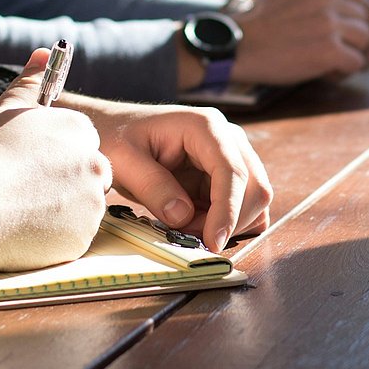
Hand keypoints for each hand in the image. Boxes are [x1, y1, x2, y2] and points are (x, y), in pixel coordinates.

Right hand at [0, 49, 111, 270]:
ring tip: (20, 208)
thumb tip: (44, 52)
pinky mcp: (82, 238)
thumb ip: (30, 82)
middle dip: (64, 182)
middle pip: (88, 174)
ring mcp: (91, 203)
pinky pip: (73, 236)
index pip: (81, 142)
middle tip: (25, 189)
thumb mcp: (5, 110)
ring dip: (60, 209)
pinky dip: (54, 235)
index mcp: (79, 131)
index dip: (54, 155)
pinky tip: (24, 229)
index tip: (30, 164)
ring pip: (82, 206)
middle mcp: (94, 164)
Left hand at [60, 99, 272, 251]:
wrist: (113, 130)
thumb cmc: (116, 137)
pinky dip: (227, 223)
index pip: (232, 171)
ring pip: (254, 200)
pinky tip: (196, 223)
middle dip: (229, 221)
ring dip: (227, 224)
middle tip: (188, 236)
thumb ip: (153, 187)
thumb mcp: (124, 160)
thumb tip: (183, 216)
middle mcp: (227, 138)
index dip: (228, 210)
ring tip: (185, 226)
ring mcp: (231, 156)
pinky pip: (243, 206)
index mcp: (205, 127)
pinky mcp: (226, 176)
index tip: (213, 241)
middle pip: (255, 187)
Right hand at [231, 0, 368, 84]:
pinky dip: (344, 71)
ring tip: (330, 61)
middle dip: (356, 34)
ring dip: (353, 53)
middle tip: (338, 48)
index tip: (342, 15)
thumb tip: (347, 6)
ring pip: (366, 38)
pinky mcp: (328, 50)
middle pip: (365, 14)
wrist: (236, 48)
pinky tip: (325, 72)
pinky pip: (356, 62)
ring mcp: (328, 24)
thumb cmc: (258, 26)